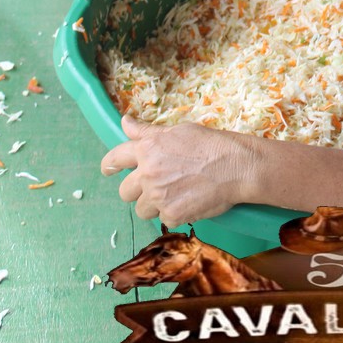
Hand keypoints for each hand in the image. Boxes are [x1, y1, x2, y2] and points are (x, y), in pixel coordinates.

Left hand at [101, 114, 255, 222]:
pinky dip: (175, 213)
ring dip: (154, 205)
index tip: (107, 170)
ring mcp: (158, 196)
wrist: (235, 166)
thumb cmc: (210, 144)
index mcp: (147, 149)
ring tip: (176, 195)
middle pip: (125, 191)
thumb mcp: (177, 131)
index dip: (109, 166)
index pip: (115, 158)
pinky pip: (164, 219)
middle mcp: (147, 173)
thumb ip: (147, 132)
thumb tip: (125, 123)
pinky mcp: (171, 215)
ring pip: (142, 209)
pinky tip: (189, 202)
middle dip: (136, 191)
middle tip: (154, 187)